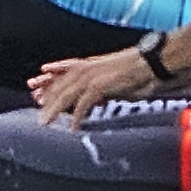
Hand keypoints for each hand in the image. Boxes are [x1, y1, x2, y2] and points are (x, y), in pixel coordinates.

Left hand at [29, 46, 156, 122]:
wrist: (153, 63)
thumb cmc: (139, 71)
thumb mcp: (114, 79)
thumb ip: (100, 88)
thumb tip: (94, 100)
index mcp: (89, 65)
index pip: (61, 74)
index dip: (48, 84)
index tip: (37, 93)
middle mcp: (87, 69)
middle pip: (59, 85)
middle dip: (46, 97)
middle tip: (37, 110)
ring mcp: (92, 76)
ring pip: (65, 94)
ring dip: (53, 109)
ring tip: (45, 123)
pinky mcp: (100, 85)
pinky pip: (82, 103)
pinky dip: (77, 117)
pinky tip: (74, 127)